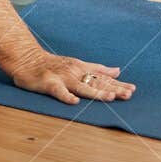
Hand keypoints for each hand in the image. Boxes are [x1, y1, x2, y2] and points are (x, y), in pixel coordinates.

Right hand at [7, 48, 134, 104]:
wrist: (27, 59)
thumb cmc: (53, 65)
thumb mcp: (78, 64)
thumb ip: (98, 69)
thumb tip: (118, 71)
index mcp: (83, 69)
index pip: (103, 79)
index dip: (118, 84)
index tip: (133, 90)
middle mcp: (75, 72)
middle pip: (97, 83)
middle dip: (113, 89)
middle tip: (128, 94)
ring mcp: (62, 77)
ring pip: (82, 86)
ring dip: (96, 93)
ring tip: (110, 98)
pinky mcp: (48, 83)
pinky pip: (58, 91)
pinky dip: (66, 96)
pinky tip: (75, 102)